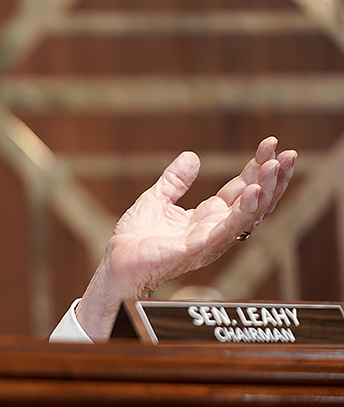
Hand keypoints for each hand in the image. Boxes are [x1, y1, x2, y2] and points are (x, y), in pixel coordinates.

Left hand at [75, 137, 295, 339]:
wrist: (116, 262)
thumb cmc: (135, 238)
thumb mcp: (156, 199)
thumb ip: (175, 180)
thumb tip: (191, 156)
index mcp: (208, 216)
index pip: (242, 189)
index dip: (257, 168)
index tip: (270, 144)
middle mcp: (216, 229)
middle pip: (254, 202)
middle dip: (273, 178)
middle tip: (289, 153)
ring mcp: (209, 240)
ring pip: (248, 216)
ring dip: (265, 190)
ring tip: (277, 166)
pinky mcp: (197, 249)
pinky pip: (226, 230)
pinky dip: (241, 212)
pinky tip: (253, 192)